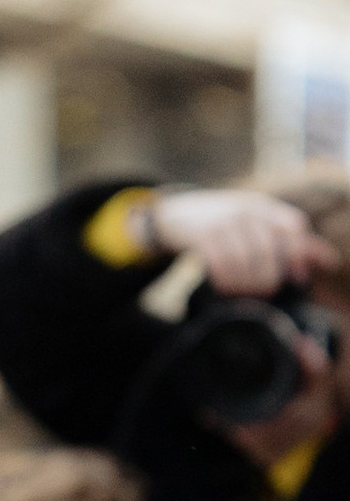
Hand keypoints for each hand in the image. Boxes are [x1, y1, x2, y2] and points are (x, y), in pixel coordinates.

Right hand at [148, 189, 335, 297]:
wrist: (172, 215)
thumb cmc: (219, 224)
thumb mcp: (254, 223)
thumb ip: (289, 240)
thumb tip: (329, 260)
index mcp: (262, 206)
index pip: (293, 227)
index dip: (300, 255)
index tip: (298, 278)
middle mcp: (245, 211)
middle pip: (270, 252)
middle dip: (268, 279)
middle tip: (262, 292)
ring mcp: (223, 223)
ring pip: (245, 264)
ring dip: (243, 286)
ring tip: (240, 293)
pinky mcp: (202, 238)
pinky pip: (221, 268)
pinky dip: (224, 283)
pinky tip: (222, 287)